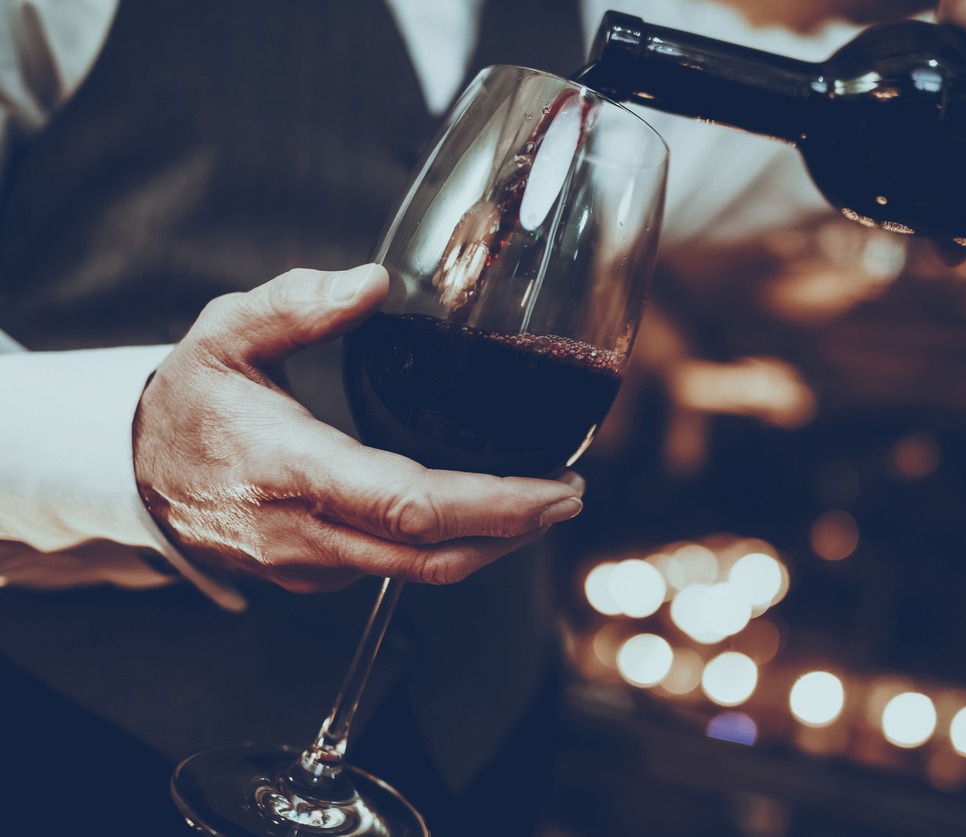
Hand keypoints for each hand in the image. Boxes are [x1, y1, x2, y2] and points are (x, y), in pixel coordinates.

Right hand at [132, 264, 584, 592]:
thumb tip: (373, 283)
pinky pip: (395, 570)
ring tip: (541, 501)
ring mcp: (309, 566)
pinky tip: (480, 510)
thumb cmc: (190, 401)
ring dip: (490, 543)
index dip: (492, 505)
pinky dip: (449, 545)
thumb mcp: (225, 333)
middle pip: (431, 555)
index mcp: (289, 469)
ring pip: (419, 573)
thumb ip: (296, 304)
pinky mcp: (315, 578)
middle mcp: (304, 533)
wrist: (137, 473)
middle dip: (514, 530)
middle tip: (569, 495)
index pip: (409, 505)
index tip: (555, 489)